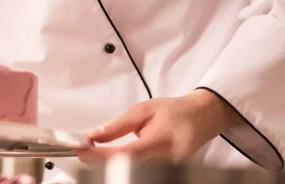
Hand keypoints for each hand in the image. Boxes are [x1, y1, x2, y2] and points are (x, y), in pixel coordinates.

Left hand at [74, 89, 241, 164]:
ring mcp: (168, 170)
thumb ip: (118, 125)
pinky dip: (120, 166)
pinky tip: (108, 159)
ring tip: (92, 152)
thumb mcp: (144, 110)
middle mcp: (166, 161)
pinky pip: (139, 172)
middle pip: (126, 169)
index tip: (82, 149)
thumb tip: (94, 135)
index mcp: (160, 141)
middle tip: (82, 151)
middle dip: (99, 161)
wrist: (202, 118)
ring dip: (108, 165)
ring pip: (132, 173)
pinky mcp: (167, 174)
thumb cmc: (175, 111)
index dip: (100, 155)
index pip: (125, 154)